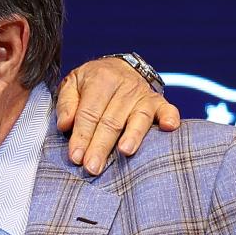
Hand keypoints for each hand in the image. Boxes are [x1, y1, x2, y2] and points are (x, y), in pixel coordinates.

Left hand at [55, 57, 179, 174]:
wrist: (117, 67)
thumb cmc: (91, 82)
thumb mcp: (72, 84)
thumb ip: (66, 104)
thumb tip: (65, 125)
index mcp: (100, 80)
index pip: (89, 113)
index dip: (82, 136)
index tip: (76, 157)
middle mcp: (124, 86)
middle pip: (111, 121)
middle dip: (101, 146)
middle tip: (93, 167)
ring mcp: (143, 94)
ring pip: (137, 118)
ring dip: (133, 136)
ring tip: (125, 152)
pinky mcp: (158, 101)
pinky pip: (167, 109)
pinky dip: (170, 117)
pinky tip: (169, 128)